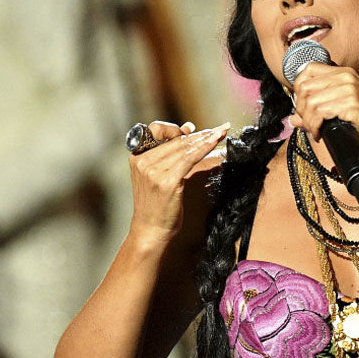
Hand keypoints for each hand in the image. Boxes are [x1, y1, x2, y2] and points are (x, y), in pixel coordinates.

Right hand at [128, 121, 228, 245]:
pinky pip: (190, 158)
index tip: (192, 129)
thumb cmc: (156, 204)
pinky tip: (216, 142)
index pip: (156, 130)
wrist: (150, 230)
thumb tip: (188, 127)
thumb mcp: (158, 174)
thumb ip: (169, 151)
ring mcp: (154, 171)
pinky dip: (205, 148)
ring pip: (185, 147)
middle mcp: (143, 161)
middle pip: (176, 140)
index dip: (175, 128)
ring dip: (206, 138)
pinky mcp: (168, 181)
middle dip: (200, 133)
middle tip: (220, 128)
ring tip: (222, 133)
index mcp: (136, 157)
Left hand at [286, 63, 358, 160]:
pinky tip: (320, 133)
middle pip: (305, 86)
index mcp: (342, 73)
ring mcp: (348, 89)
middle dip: (300, 108)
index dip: (299, 88)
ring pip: (311, 102)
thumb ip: (317, 109)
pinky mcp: (351, 104)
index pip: (308, 69)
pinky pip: (320, 113)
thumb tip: (292, 119)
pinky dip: (315, 126)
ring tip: (315, 130)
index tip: (301, 105)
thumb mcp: (341, 109)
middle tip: (307, 122)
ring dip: (308, 121)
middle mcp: (345, 77)